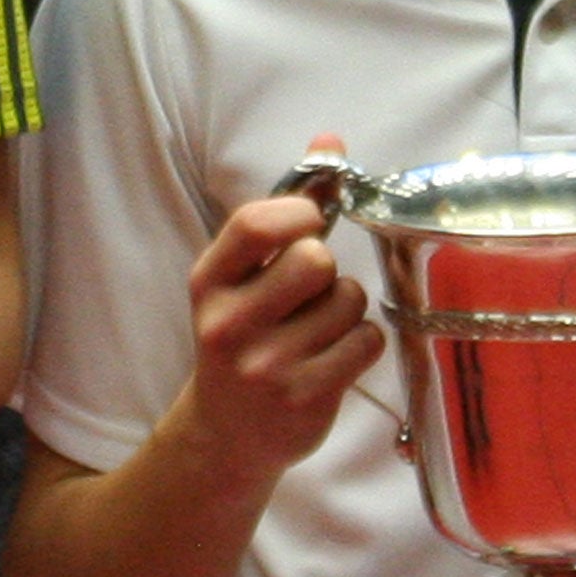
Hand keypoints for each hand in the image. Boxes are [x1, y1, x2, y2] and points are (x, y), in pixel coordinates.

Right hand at [186, 136, 383, 487]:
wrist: (227, 434)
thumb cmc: (245, 334)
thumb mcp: (245, 274)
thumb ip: (286, 207)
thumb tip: (331, 142)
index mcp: (209, 282)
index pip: (255, 223)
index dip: (299, 211)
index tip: (311, 222)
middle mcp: (229, 325)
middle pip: (315, 260)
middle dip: (326, 271)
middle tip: (309, 294)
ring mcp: (265, 367)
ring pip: (349, 302)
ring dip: (347, 311)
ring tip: (317, 331)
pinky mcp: (303, 400)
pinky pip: (367, 342)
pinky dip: (361, 344)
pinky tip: (332, 358)